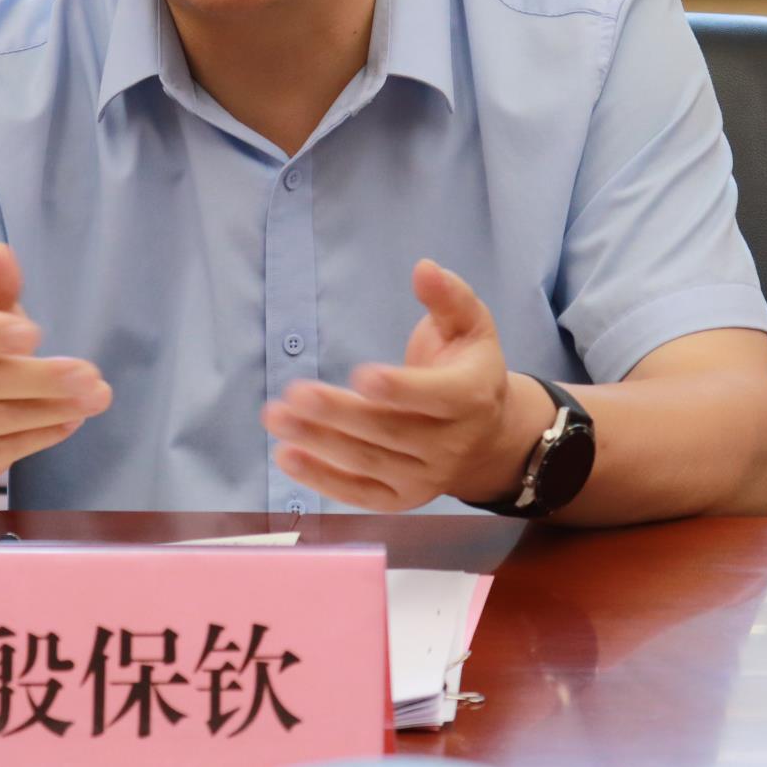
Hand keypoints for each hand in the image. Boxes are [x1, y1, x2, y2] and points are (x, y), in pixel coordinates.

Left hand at [261, 259, 539, 511]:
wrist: (489, 437)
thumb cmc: (468, 368)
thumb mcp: (470, 325)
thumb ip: (448, 296)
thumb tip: (424, 268)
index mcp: (471, 397)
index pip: (436, 397)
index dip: (399, 389)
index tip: (360, 374)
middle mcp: (451, 445)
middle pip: (389, 431)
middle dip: (338, 414)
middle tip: (293, 393)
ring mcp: (425, 477)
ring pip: (368, 462)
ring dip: (318, 443)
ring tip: (276, 418)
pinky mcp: (401, 498)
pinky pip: (359, 493)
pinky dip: (321, 479)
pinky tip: (286, 456)